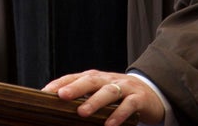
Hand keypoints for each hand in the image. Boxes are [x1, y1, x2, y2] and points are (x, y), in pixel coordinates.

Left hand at [42, 70, 163, 125]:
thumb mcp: (101, 93)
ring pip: (108, 91)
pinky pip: (128, 105)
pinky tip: (109, 125)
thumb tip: (59, 108)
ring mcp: (124, 87)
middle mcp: (109, 79)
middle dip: (75, 87)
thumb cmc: (119, 95)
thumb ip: (84, 98)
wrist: (151, 93)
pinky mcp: (139, 98)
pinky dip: (118, 114)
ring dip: (95, 102)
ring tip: (82, 112)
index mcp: (96, 78)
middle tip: (61, 96)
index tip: (46, 91)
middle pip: (91, 80)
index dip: (61, 82)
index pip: (75, 76)